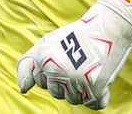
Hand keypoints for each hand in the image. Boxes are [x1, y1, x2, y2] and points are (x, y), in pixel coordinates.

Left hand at [17, 0, 131, 108]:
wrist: (109, 26)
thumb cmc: (78, 35)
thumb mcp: (48, 42)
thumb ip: (29, 63)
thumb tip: (22, 89)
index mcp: (43, 58)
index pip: (39, 81)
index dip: (53, 70)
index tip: (64, 57)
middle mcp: (55, 71)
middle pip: (56, 93)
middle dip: (66, 81)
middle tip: (79, 60)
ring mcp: (73, 82)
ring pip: (74, 100)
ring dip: (82, 88)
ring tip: (89, 66)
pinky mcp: (93, 90)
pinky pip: (94, 104)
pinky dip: (99, 95)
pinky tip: (100, 76)